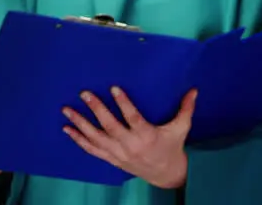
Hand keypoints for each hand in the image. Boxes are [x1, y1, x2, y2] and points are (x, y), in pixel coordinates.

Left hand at [62, 87, 195, 189]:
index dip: (123, 103)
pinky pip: (92, 149)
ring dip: (80, 123)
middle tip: (85, 93)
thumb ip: (186, 109)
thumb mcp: (181, 129)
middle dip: (96, 109)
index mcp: (147, 135)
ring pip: (96, 138)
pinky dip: (79, 140)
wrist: (166, 174)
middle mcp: (130, 145)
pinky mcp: (112, 159)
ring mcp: (119, 153)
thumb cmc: (172, 147)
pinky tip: (67, 129)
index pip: (133, 118)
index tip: (113, 88)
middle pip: (110, 126)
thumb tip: (194, 90)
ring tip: (67, 110)